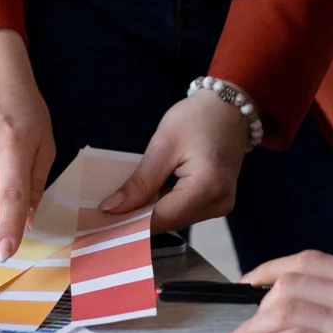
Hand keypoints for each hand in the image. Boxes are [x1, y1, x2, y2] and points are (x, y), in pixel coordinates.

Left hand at [104, 91, 247, 231]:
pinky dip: (164, 206)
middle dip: (137, 219)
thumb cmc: (198, 118)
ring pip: (175, 220)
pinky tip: (147, 197)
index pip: (161, 218)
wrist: (230, 109)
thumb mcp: (163, 145)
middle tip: (106, 211)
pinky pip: (184, 212)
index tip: (101, 223)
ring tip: (123, 203)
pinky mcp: (218, 203)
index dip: (129, 223)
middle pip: (169, 222)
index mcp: (207, 187)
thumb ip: (140, 182)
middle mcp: (218, 204)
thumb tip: (112, 209)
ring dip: (150, 213)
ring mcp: (221, 206)